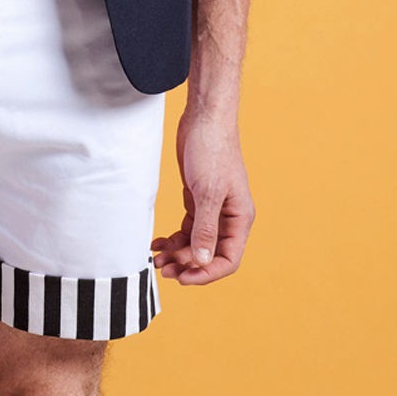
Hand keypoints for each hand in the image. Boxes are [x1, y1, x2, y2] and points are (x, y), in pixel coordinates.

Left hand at [151, 108, 254, 284]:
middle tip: (162, 269)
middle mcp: (228, 217)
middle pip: (209, 254)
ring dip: (178, 254)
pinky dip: (174, 238)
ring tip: (156, 259)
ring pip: (196, 243)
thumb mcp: (207, 192)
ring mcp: (212, 208)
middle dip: (186, 264)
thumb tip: (202, 261)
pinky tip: (158, 242)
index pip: (227, 260)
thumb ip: (205, 229)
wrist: (204, 118)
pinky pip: (187, 228)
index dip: (205, 273)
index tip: (182, 277)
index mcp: (239, 218)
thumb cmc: (212, 150)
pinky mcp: (198, 198)